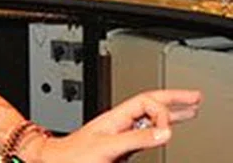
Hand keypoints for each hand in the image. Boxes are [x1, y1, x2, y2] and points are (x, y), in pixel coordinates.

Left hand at [20, 90, 200, 162]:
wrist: (57, 162)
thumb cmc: (74, 155)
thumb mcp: (107, 146)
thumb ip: (135, 138)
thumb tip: (163, 132)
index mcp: (115, 116)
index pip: (146, 102)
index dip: (162, 111)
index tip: (168, 129)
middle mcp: (119, 122)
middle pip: (150, 104)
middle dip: (174, 100)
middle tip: (195, 97)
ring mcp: (120, 133)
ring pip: (149, 117)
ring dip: (170, 113)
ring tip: (189, 110)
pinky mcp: (120, 146)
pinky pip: (145, 132)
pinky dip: (159, 129)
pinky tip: (164, 131)